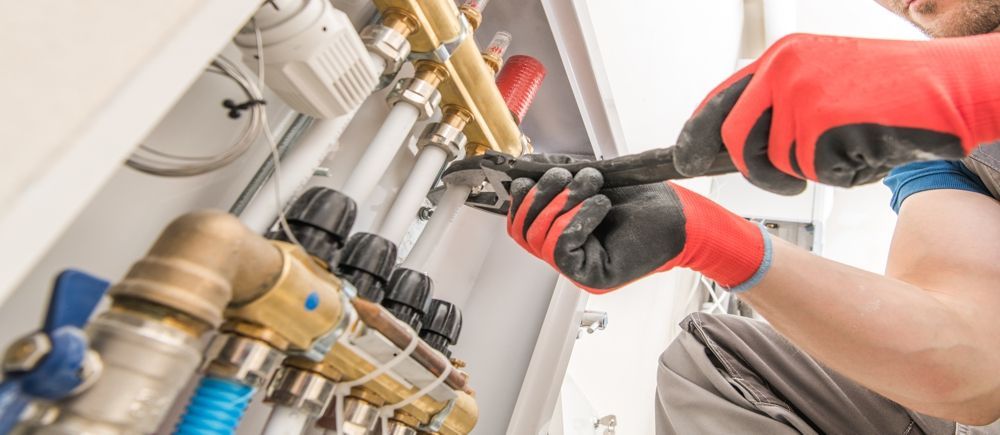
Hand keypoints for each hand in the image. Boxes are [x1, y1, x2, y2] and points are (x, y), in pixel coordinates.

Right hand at [507, 165, 770, 292]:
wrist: (684, 218)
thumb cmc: (647, 202)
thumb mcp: (595, 185)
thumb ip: (562, 184)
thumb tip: (528, 171)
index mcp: (564, 235)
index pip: (520, 225)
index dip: (521, 198)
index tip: (537, 174)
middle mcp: (568, 256)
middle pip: (523, 232)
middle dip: (541, 196)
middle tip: (567, 175)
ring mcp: (578, 270)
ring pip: (540, 240)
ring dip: (562, 204)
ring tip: (592, 185)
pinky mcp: (593, 278)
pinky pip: (562, 249)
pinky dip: (577, 220)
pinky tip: (601, 205)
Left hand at [674, 33, 999, 194]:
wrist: (950, 87)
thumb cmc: (893, 89)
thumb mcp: (825, 77)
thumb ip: (780, 101)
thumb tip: (737, 141)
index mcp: (781, 56)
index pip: (719, 101)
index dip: (697, 134)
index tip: (684, 158)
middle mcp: (784, 71)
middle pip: (737, 142)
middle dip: (757, 172)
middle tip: (786, 182)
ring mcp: (802, 96)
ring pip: (780, 163)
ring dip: (814, 169)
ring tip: (853, 142)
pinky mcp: (825, 125)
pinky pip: (816, 172)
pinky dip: (843, 173)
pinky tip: (870, 147)